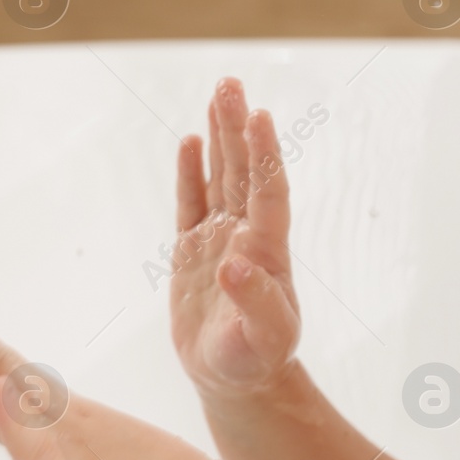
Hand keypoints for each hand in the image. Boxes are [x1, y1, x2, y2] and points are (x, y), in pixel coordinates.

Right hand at [171, 77, 301, 397]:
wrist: (236, 376)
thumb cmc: (256, 359)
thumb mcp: (262, 337)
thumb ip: (254, 302)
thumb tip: (235, 264)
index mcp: (268, 251)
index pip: (268, 193)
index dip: (265, 155)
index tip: (260, 117)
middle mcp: (247, 235)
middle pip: (244, 171)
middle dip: (238, 127)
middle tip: (231, 83)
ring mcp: (220, 238)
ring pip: (221, 177)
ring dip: (221, 137)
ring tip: (220, 92)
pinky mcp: (194, 250)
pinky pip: (191, 201)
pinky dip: (191, 172)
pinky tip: (192, 141)